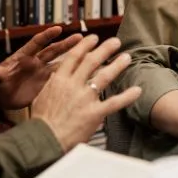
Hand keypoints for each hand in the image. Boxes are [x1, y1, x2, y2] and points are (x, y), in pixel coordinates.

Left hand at [0, 26, 81, 109]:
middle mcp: (35, 63)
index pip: (37, 43)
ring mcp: (41, 73)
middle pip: (53, 51)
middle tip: (80, 37)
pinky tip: (82, 75)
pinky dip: (70, 76)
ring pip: (60, 63)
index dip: (47, 36)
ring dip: (72, 58)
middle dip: (66, 44)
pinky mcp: (44, 85)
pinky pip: (59, 78)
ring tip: (88, 53)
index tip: (58, 29)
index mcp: (23, 57)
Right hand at [31, 35, 141, 151]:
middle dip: (105, 49)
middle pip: (91, 61)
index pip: (74, 56)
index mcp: (59, 79)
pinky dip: (127, 96)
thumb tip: (56, 74)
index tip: (93, 38)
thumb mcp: (41, 96)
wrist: (44, 139)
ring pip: (104, 76)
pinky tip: (137, 90)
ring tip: (126, 57)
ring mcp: (84, 98)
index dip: (85, 45)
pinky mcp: (94, 113)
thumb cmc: (41, 121)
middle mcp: (73, 85)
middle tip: (115, 41)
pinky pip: (114, 102)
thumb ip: (52, 84)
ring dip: (117, 65)